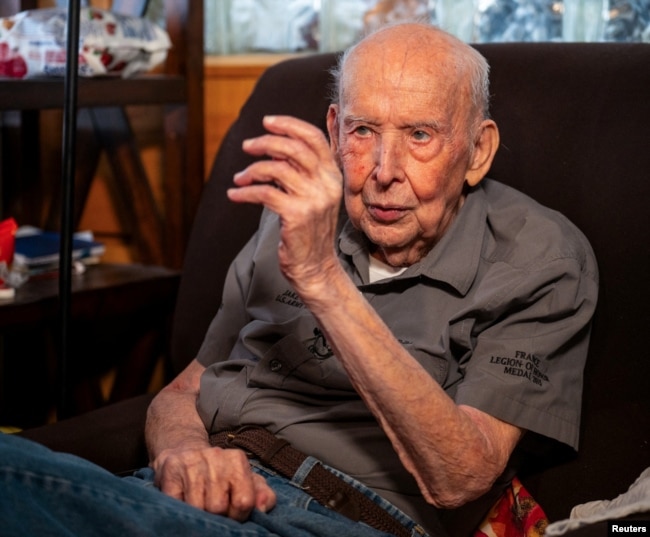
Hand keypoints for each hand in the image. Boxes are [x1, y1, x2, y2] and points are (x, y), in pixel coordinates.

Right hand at [151, 445, 275, 520]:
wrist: (184, 451)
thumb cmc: (220, 473)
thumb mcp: (245, 480)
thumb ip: (262, 494)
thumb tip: (262, 508)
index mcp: (237, 460)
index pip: (244, 501)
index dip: (238, 515)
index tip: (232, 514)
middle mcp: (215, 457)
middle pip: (218, 507)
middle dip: (216, 515)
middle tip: (213, 510)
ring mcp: (191, 463)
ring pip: (197, 508)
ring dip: (198, 513)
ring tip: (199, 504)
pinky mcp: (169, 471)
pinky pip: (176, 503)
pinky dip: (180, 508)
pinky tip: (184, 499)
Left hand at [228, 115, 342, 291]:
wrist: (315, 266)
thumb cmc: (308, 231)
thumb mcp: (311, 196)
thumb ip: (298, 172)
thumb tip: (271, 150)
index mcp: (332, 176)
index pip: (314, 138)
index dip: (289, 125)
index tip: (268, 122)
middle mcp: (327, 185)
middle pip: (293, 148)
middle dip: (266, 142)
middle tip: (248, 146)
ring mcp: (313, 200)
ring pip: (276, 169)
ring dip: (252, 170)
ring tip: (239, 178)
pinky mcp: (297, 215)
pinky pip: (264, 193)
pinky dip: (245, 192)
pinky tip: (234, 194)